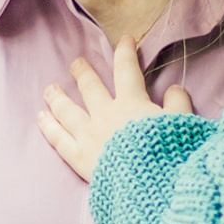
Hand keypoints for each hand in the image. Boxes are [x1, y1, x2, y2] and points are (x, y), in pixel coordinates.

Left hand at [37, 36, 191, 181]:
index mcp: (132, 104)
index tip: (125, 39)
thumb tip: (175, 89)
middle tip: (76, 62)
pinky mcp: (79, 158)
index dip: (125, 52)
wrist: (151, 184)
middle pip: (90, 87)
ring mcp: (89, 135)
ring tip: (49, 89)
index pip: (127, 70)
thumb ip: (178, 104)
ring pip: (68, 110)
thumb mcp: (182, 124)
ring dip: (58, 97)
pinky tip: (41, 118)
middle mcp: (106, 115)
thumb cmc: (170, 153)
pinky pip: (58, 139)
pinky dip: (49, 126)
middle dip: (83, 72)